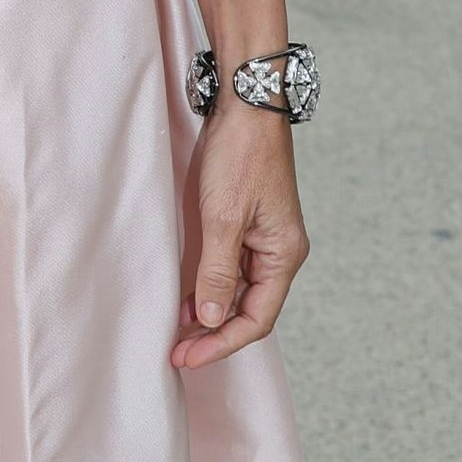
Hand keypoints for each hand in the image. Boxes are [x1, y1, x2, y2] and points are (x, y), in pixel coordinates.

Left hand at [171, 104, 307, 369]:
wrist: (246, 104)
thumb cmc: (241, 155)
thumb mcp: (223, 218)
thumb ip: (217, 272)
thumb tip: (212, 321)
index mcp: (284, 254)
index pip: (256, 319)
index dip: (222, 343)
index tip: (187, 357)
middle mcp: (278, 252)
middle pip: (250, 311)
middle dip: (215, 335)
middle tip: (177, 353)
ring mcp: (263, 239)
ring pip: (238, 293)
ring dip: (210, 315)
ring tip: (177, 332)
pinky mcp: (246, 225)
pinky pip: (230, 270)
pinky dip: (209, 288)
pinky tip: (186, 298)